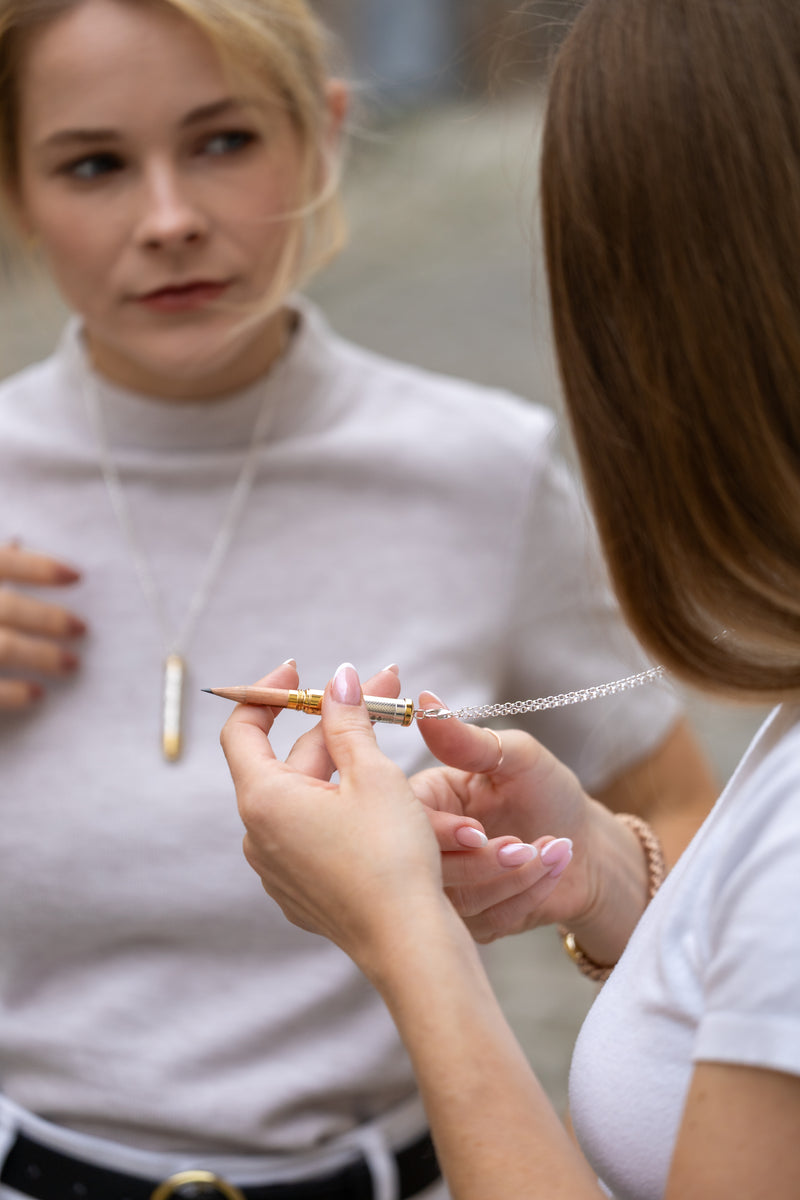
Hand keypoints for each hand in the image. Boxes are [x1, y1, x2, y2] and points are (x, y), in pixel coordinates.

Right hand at [0, 541, 85, 709]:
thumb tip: (17, 543)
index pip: (1, 562)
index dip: (39, 568)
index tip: (77, 576)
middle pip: (7, 608)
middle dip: (48, 618)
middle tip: (82, 627)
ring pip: (3, 647)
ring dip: (41, 656)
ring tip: (71, 664)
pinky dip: (11, 694)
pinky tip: (37, 695)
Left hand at [222, 662, 489, 965]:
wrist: (408, 944)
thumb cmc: (391, 857)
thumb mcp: (373, 775)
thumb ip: (348, 721)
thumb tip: (338, 680)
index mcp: (263, 800)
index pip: (242, 730)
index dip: (268, 694)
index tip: (300, 672)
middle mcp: (258, 836)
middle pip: (287, 760)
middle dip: (333, 724)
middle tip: (383, 693)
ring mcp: (278, 869)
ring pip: (306, 797)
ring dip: (343, 763)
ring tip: (390, 740)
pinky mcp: (302, 892)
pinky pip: (313, 833)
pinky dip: (341, 805)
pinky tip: (382, 796)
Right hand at [410, 691, 598, 941]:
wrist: (587, 849)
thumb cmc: (549, 793)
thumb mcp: (516, 756)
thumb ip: (468, 739)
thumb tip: (424, 702)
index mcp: (426, 798)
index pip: (406, 821)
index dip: (438, 832)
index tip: (477, 832)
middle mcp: (428, 845)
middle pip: (427, 869)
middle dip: (485, 862)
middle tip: (527, 845)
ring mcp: (447, 887)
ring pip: (460, 900)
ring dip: (515, 878)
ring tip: (555, 848)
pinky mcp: (469, 922)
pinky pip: (486, 924)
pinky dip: (526, 897)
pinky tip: (553, 868)